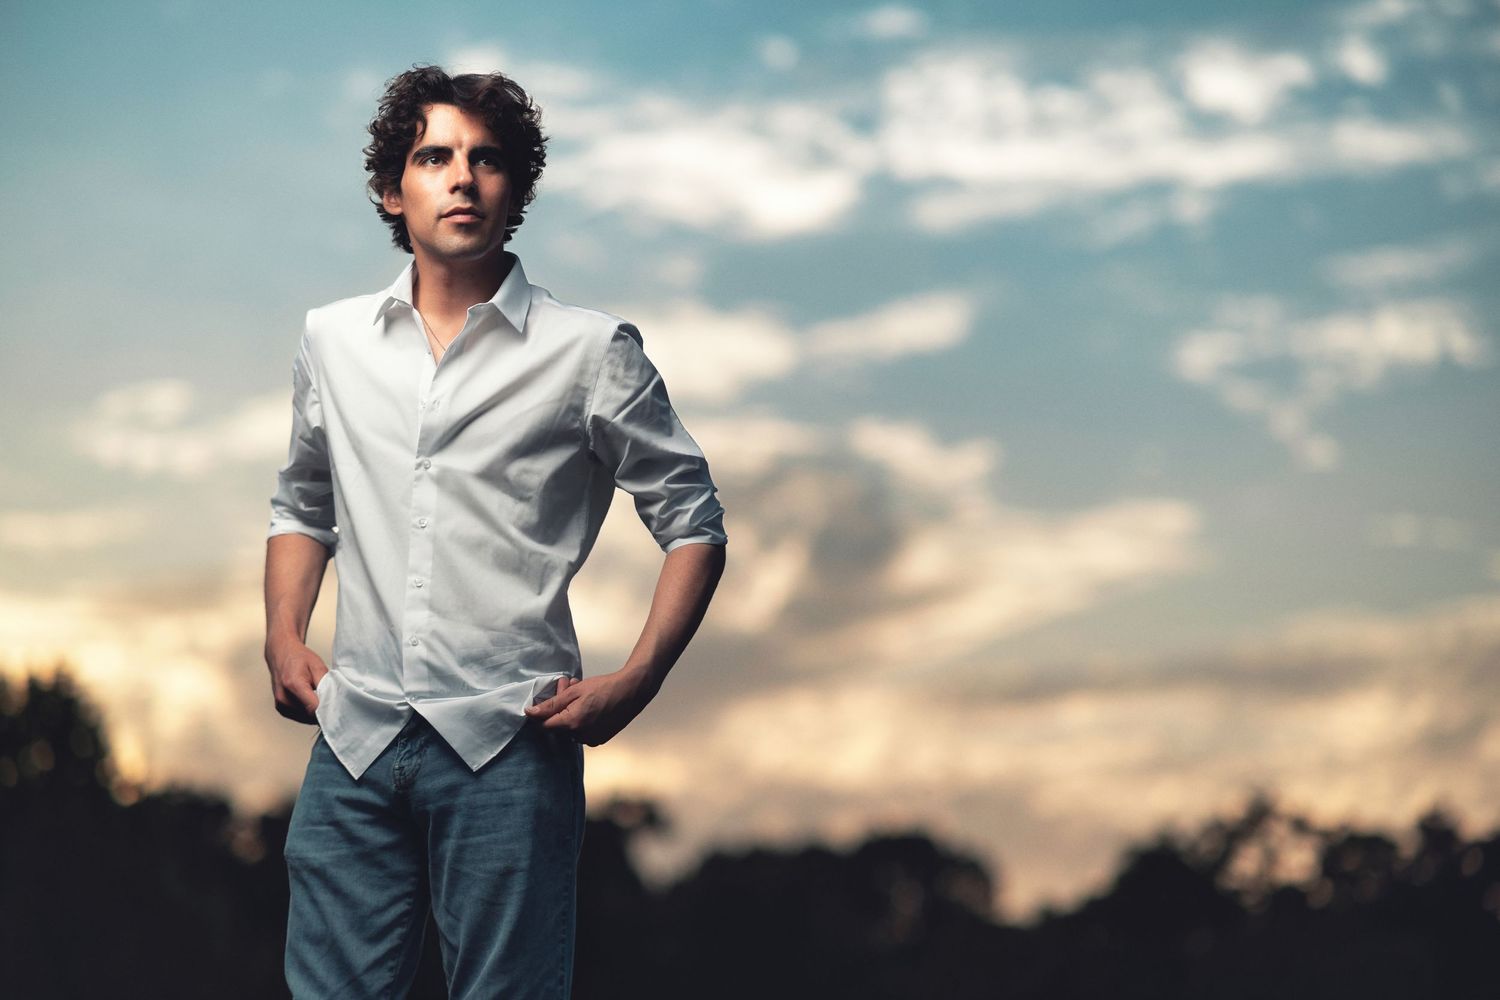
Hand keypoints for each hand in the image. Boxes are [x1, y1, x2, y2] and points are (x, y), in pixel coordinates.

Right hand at [265, 637, 327, 724]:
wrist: (281, 654)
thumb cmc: (299, 658)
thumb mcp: (317, 666)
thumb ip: (325, 684)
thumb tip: (333, 700)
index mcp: (293, 684)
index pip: (314, 708)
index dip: (327, 709)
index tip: (337, 707)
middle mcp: (284, 697)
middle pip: (310, 715)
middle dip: (322, 710)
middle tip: (330, 700)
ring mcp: (280, 704)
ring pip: (305, 718)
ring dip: (315, 713)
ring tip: (319, 697)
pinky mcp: (280, 708)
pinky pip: (299, 717)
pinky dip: (307, 712)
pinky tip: (311, 701)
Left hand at [524, 669, 658, 745]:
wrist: (632, 691)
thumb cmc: (604, 687)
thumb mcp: (574, 691)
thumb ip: (550, 704)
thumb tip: (530, 713)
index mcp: (571, 724)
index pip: (544, 726)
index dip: (540, 714)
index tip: (541, 702)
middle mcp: (580, 736)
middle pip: (558, 726)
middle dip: (558, 707)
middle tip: (565, 685)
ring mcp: (591, 740)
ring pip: (570, 728)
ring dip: (569, 712)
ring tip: (578, 692)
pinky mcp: (599, 740)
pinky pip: (581, 732)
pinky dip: (580, 719)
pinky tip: (587, 704)